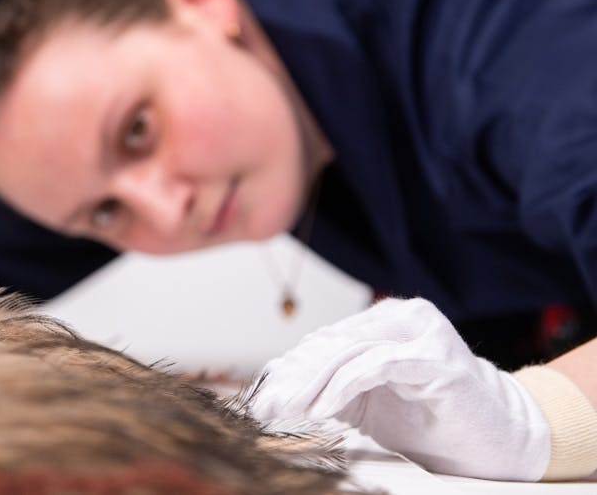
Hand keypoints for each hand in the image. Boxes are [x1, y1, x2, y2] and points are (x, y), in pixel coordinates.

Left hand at [251, 297, 550, 480]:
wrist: (495, 440)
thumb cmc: (429, 418)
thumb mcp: (366, 401)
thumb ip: (327, 386)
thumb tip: (275, 387)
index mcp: (383, 320)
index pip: (325, 340)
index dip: (290, 369)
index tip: (262, 400)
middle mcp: (401, 316)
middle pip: (332, 343)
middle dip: (294, 378)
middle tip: (267, 407)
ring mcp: (421, 332)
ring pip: (348, 352)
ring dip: (312, 385)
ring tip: (289, 410)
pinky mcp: (434, 356)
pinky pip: (376, 365)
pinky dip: (342, 387)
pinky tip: (321, 409)